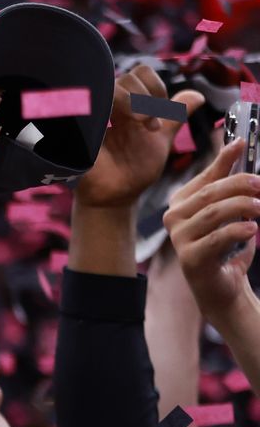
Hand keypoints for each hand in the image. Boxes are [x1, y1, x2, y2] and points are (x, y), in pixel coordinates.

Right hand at [73, 65, 204, 209]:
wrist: (116, 196)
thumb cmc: (135, 170)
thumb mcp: (160, 139)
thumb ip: (175, 116)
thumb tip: (198, 95)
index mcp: (127, 104)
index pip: (140, 73)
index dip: (155, 87)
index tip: (159, 114)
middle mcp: (109, 105)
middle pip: (127, 77)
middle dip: (146, 98)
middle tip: (150, 125)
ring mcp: (92, 114)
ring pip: (110, 86)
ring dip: (132, 102)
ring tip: (140, 125)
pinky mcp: (78, 126)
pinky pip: (87, 103)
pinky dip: (105, 109)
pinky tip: (115, 128)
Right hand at [165, 137, 259, 320]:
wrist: (221, 284)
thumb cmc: (225, 244)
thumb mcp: (228, 207)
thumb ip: (228, 178)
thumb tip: (237, 142)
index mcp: (181, 202)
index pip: (206, 176)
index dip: (226, 160)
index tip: (242, 143)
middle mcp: (174, 218)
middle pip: (211, 193)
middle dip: (241, 186)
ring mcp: (179, 239)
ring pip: (213, 213)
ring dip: (243, 207)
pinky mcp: (190, 258)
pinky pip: (217, 238)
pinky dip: (238, 231)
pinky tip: (252, 230)